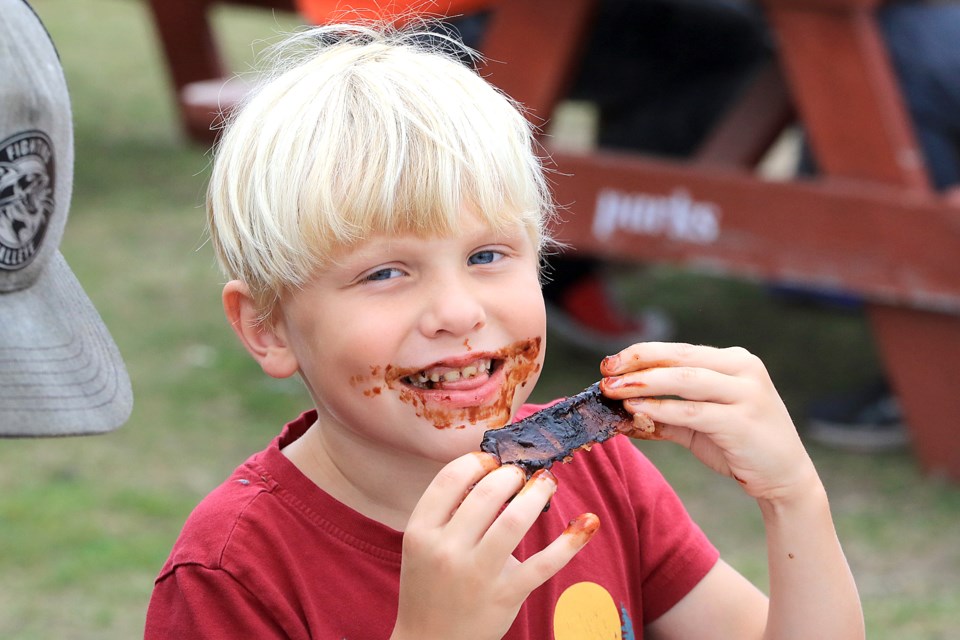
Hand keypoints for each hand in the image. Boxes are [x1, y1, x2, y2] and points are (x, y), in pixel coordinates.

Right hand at [391, 453, 597, 639]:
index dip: (478, 461)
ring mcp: (478, 574)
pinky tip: (588, 521)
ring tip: (547, 483)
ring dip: (538, 493)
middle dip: (511, 474)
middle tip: (521, 474)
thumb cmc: (430, 584)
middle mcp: (447, 550)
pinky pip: (545, 563)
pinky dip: (571, 541)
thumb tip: (491, 470)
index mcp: (421, 531)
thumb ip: (448, 511)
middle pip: (487, 492)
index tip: (492, 460)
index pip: (451, 478)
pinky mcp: (507, 595)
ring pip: (516, 520)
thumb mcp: (422, 544)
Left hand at [599, 342, 818, 503]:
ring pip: (685, 380)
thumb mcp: (700, 424)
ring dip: (644, 383)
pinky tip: (637, 409)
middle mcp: (744, 369)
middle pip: (680, 358)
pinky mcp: (743, 421)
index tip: (609, 363)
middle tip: (605, 373)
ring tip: (613, 390)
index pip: (679, 350)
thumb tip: (619, 409)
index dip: (641, 353)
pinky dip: (662, 408)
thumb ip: (666, 412)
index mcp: (735, 361)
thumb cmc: (739, 446)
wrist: (785, 479)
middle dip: (637, 363)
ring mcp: (747, 393)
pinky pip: (694, 411)